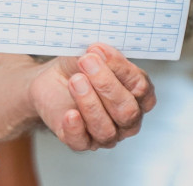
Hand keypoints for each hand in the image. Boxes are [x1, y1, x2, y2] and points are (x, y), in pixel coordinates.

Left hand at [29, 44, 155, 150]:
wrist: (51, 80)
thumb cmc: (78, 68)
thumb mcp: (91, 55)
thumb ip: (101, 56)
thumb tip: (101, 55)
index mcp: (137, 96)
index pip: (141, 88)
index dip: (122, 69)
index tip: (99, 50)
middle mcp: (126, 119)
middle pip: (127, 111)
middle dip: (106, 85)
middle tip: (86, 63)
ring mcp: (105, 133)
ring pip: (106, 130)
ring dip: (90, 103)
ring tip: (75, 81)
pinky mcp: (81, 142)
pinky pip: (82, 142)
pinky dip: (76, 128)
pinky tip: (70, 114)